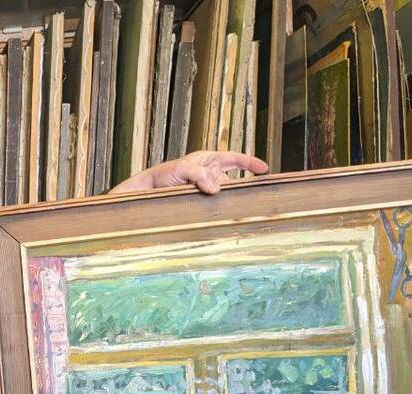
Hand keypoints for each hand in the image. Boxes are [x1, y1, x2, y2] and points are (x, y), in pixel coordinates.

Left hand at [109, 151, 268, 195]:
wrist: (147, 192)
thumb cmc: (162, 176)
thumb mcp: (179, 170)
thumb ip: (198, 175)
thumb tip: (216, 187)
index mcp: (208, 160)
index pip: (235, 159)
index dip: (251, 163)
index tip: (264, 170)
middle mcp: (210, 174)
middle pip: (233, 180)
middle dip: (244, 188)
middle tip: (255, 197)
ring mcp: (206, 189)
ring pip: (225, 195)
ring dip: (229, 202)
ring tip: (238, 210)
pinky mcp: (201, 203)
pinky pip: (215, 206)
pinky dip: (220, 211)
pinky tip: (222, 218)